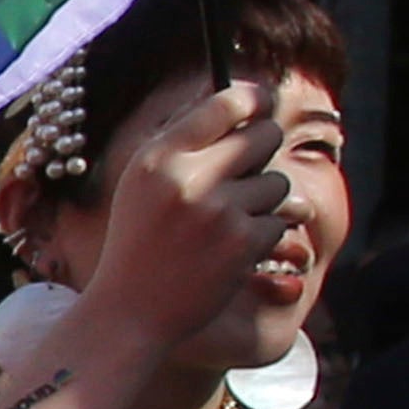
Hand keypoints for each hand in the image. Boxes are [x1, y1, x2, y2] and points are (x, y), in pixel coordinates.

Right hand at [78, 75, 292, 350]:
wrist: (129, 310)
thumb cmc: (139, 243)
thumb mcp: (142, 184)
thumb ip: (183, 144)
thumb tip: (240, 105)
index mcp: (157, 156)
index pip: (225, 103)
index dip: (255, 98)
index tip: (265, 101)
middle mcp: (187, 177)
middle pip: (265, 136)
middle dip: (265, 151)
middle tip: (248, 172)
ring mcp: (217, 210)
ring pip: (277, 182)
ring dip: (263, 201)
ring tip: (225, 223)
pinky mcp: (243, 242)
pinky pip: (279, 221)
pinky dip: (261, 237)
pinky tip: (227, 253)